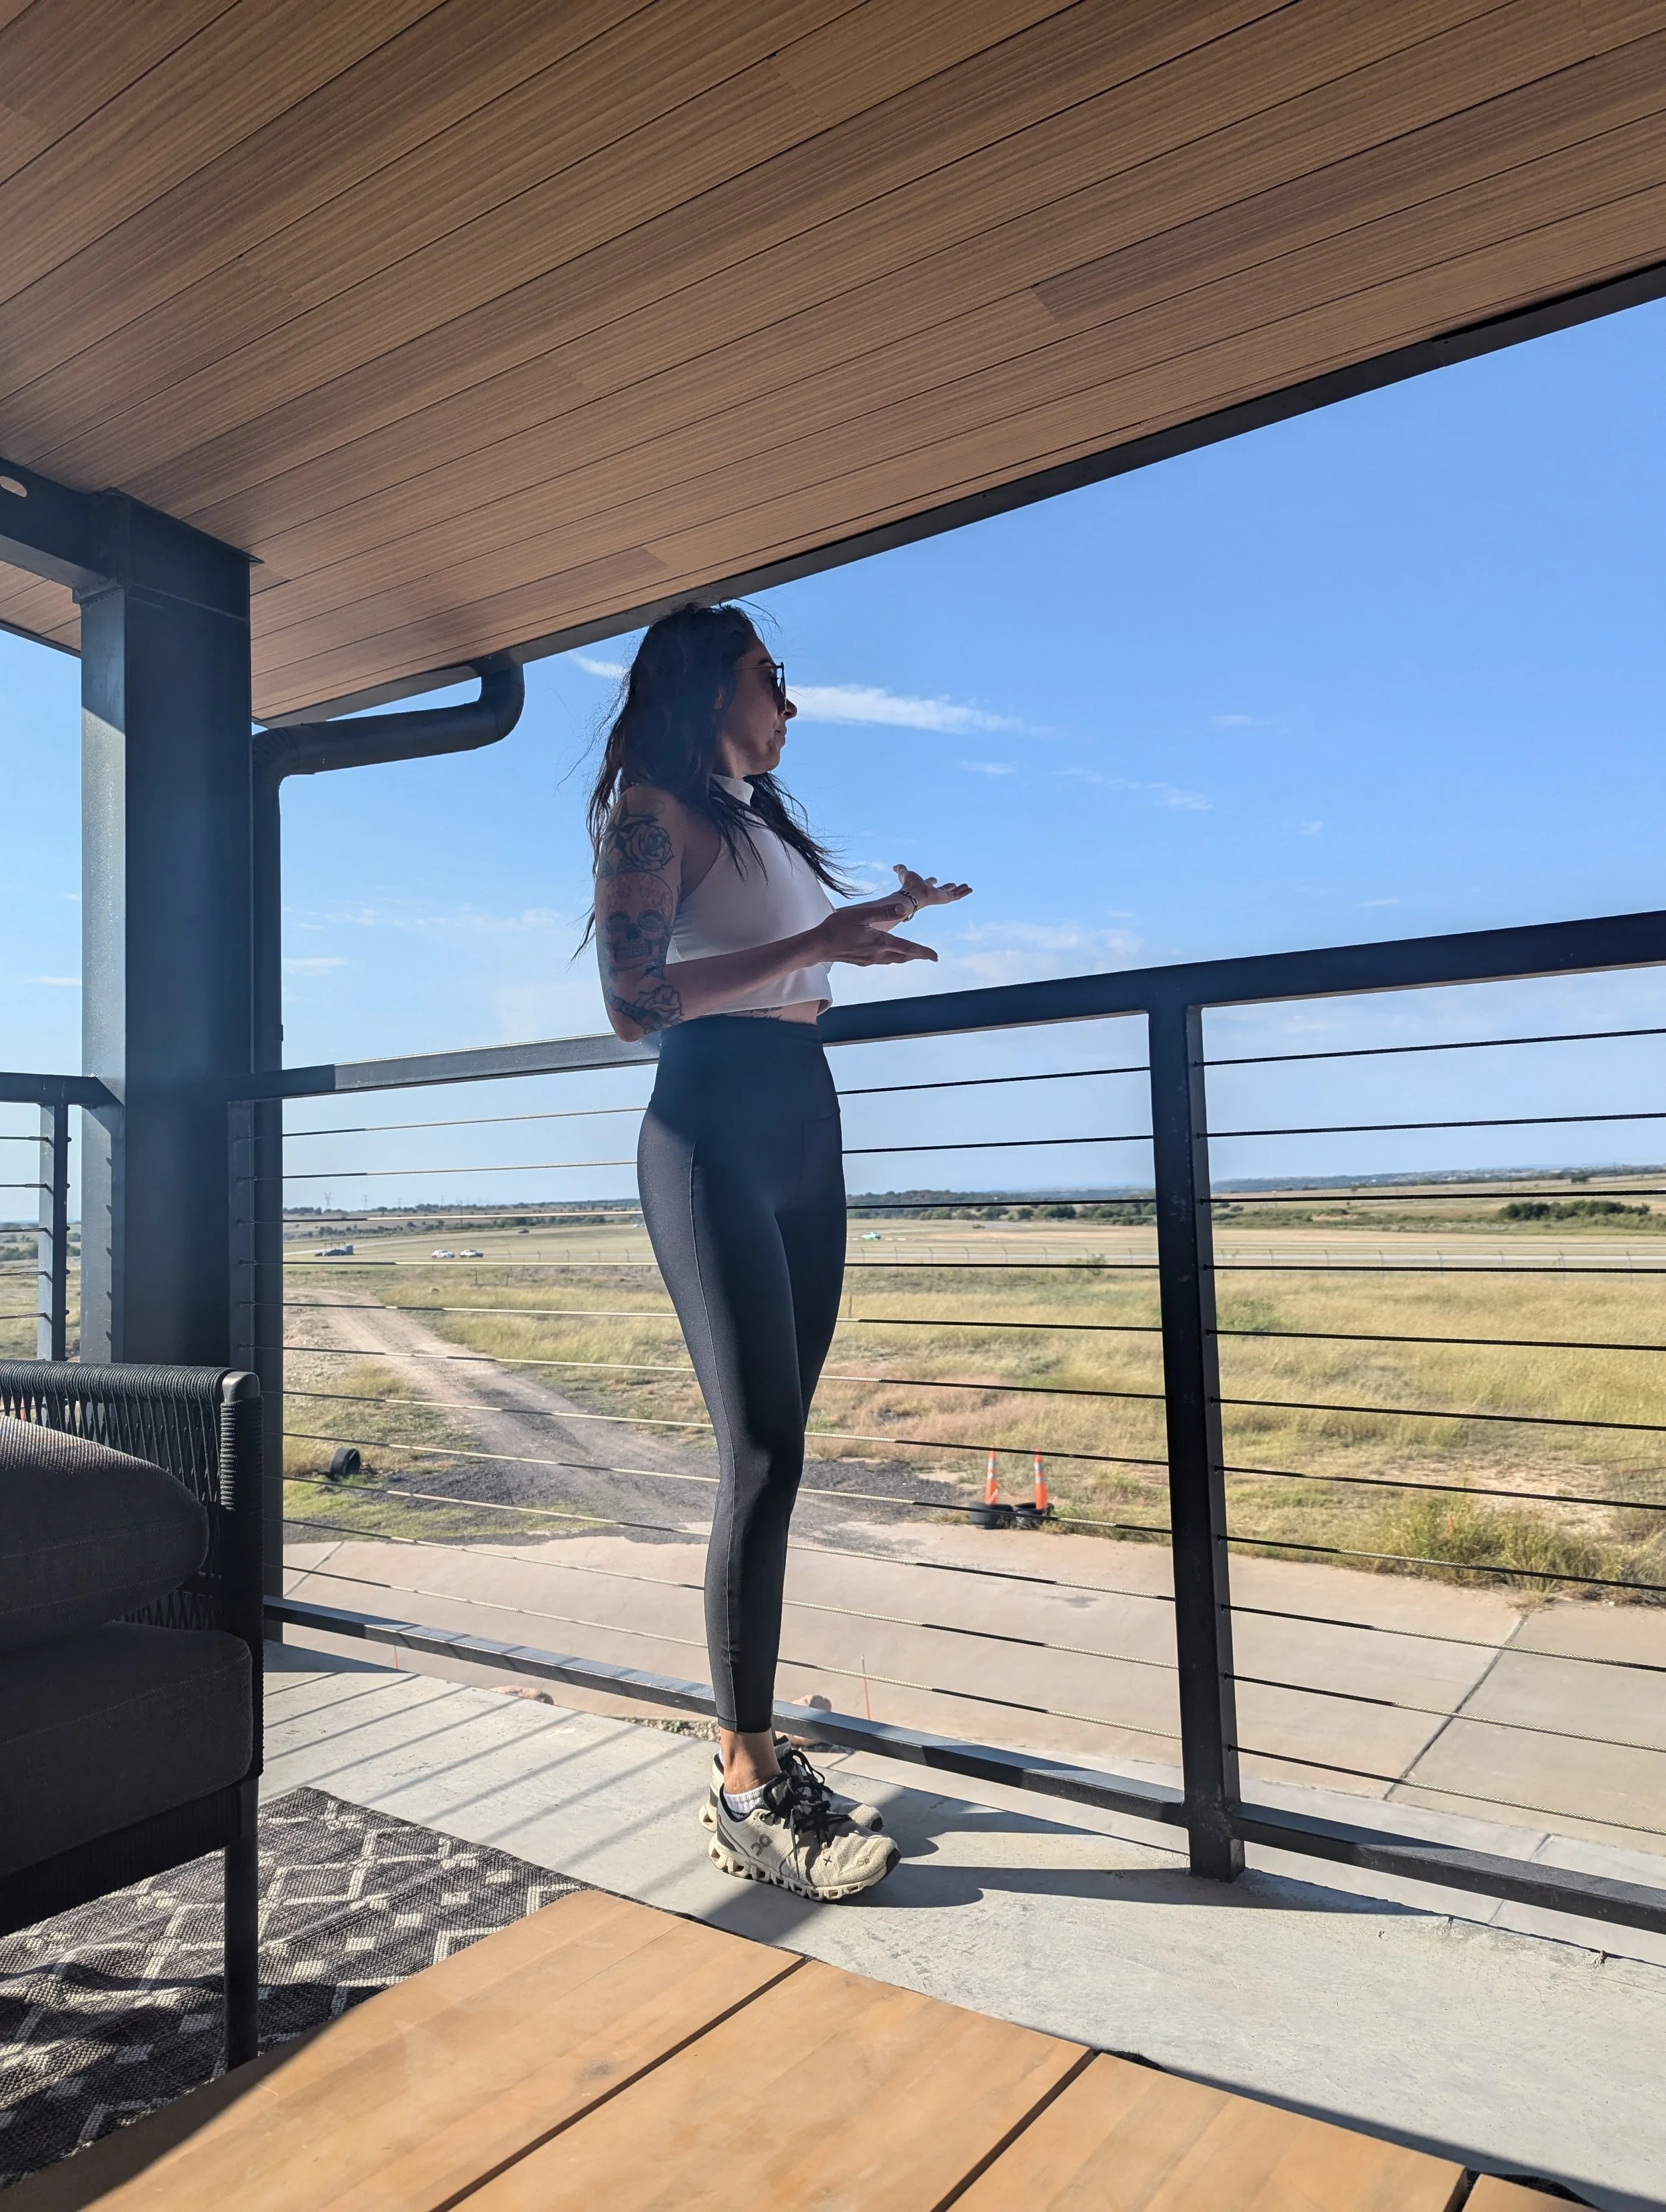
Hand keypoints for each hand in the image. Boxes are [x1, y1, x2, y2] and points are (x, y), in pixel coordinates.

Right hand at [808, 906, 937, 966]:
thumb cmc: (836, 927)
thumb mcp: (861, 915)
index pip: (908, 948)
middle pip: (904, 957)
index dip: (924, 952)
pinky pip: (882, 960)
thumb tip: (904, 909)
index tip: (936, 957)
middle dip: (917, 956)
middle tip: (929, 956)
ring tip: (912, 954)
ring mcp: (869, 960)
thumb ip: (883, 911)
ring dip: (905, 957)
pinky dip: (891, 957)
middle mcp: (878, 954)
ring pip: (893, 960)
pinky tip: (888, 953)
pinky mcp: (861, 961)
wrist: (817, 946)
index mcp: (880, 942)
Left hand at [891, 864, 971, 918]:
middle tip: (953, 884)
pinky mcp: (945, 899)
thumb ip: (900, 869)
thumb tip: (894, 866)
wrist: (912, 894)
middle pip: (942, 890)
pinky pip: (957, 896)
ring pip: (952, 894)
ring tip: (967, 887)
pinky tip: (970, 889)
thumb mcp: (904, 873)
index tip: (934, 879)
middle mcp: (933, 893)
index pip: (929, 884)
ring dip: (960, 890)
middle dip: (948, 887)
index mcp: (924, 887)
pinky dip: (964, 892)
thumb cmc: (908, 885)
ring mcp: (940, 896)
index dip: (931, 881)